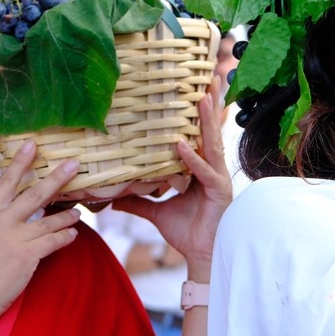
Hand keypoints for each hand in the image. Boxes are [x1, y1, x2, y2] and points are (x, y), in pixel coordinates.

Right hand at [0, 142, 82, 326]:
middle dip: (57, 178)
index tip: (32, 144)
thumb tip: (19, 207)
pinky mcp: (26, 256)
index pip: (5, 181)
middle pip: (33, 194)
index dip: (20, 162)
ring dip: (67, 215)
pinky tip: (73, 234)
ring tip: (78, 211)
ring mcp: (14, 238)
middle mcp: (0, 222)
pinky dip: (66, 236)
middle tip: (74, 164)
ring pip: (49, 220)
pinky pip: (54, 241)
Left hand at [112, 92, 232, 280]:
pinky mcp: (218, 192)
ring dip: (206, 121)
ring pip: (211, 144)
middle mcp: (212, 169)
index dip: (199, 115)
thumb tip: (115, 199)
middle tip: (206, 80)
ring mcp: (218, 179)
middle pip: (209, 133)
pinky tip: (181, 145)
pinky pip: (203, 172)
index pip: (200, 136)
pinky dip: (191, 159)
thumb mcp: (157, 213)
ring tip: (202, 98)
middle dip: (208, 107)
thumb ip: (139, 202)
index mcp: (201, 170)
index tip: (196, 90)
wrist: (200, 256)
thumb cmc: (186, 232)